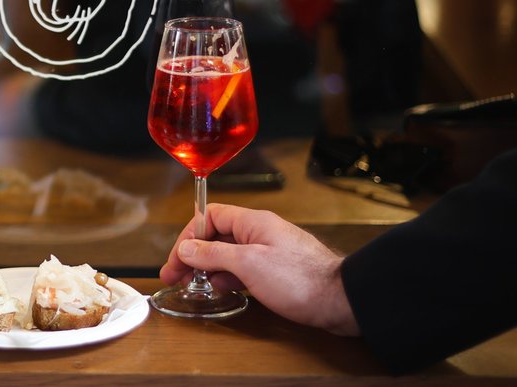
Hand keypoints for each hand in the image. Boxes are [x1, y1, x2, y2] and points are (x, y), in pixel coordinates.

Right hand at [160, 203, 359, 335]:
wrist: (340, 300)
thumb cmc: (301, 279)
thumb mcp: (248, 264)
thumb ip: (213, 254)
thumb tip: (187, 249)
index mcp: (253, 222)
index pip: (209, 216)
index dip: (188, 236)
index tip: (176, 260)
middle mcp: (260, 232)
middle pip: (217, 235)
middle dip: (194, 255)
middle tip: (176, 276)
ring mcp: (269, 251)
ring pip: (229, 253)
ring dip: (209, 267)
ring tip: (194, 284)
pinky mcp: (277, 270)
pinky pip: (243, 267)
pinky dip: (228, 276)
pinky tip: (222, 288)